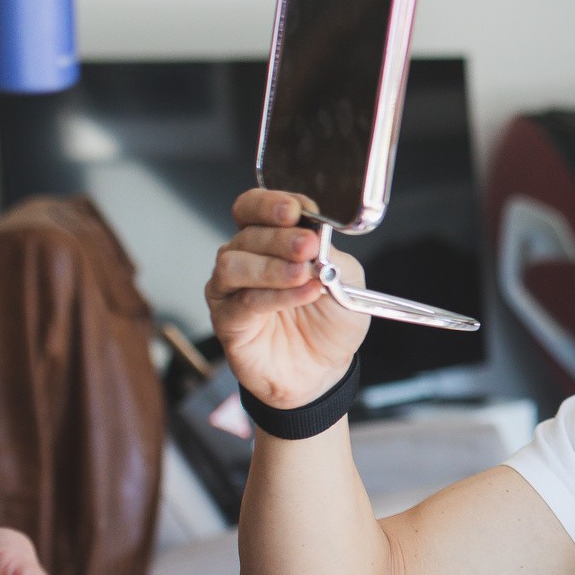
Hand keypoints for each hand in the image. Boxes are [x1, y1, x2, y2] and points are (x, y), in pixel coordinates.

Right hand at [205, 189, 369, 409]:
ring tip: (303, 274)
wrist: (323, 370)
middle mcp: (245, 259)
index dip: (270, 204)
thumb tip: (316, 239)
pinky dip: (276, 295)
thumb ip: (332, 256)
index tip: (297, 210)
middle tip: (307, 245)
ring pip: (235, 264)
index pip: (254, 208)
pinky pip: (244, 301)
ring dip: (273, 266)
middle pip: (247, 234)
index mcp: (270, 240)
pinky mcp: (228, 320)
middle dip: (280, 237)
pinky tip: (303, 293)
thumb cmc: (329, 322)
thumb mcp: (346, 279)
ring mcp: (231, 289)